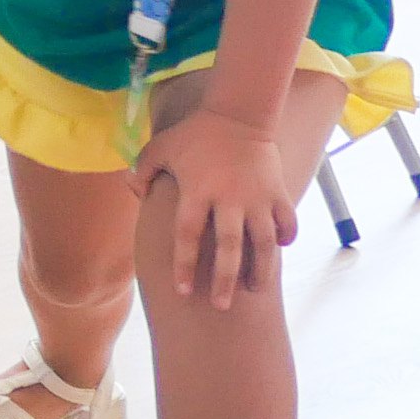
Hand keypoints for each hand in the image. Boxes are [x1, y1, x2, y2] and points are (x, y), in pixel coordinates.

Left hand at [135, 106, 301, 312]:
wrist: (240, 113)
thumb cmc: (196, 133)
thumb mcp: (161, 147)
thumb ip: (143, 170)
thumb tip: (132, 190)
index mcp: (197, 191)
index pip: (187, 235)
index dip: (184, 265)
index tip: (182, 291)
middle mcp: (229, 198)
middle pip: (229, 247)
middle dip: (225, 279)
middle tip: (221, 306)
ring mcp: (257, 196)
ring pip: (264, 242)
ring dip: (261, 269)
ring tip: (255, 290)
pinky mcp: (279, 192)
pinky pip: (286, 222)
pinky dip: (285, 238)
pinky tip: (279, 251)